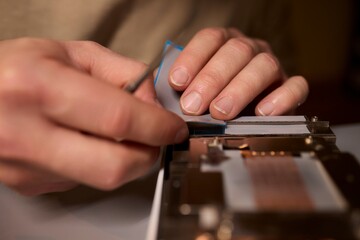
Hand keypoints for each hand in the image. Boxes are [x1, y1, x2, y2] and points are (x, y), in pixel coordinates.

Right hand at [0, 38, 187, 195]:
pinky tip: (82, 141)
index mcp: (37, 86)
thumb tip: (155, 104)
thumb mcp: (72, 53)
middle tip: (155, 139)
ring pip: (101, 177)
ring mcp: (24, 166)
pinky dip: (96, 161)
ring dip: (123, 156)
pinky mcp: (28, 184)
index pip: (118, 117)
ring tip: (111, 131)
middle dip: (148, 155)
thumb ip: (123, 73)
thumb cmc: (20, 68)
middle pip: (114, 165)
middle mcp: (24, 132)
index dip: (157, 126)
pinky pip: (82, 179)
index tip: (174, 128)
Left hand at [168, 28, 308, 119]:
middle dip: (212, 79)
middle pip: (235, 52)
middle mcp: (249, 50)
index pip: (210, 39)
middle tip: (194, 105)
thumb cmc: (212, 101)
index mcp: (224, 44)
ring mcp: (272, 67)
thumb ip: (181, 89)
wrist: (242, 115)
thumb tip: (158, 94)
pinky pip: (295, 87)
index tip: (177, 82)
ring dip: (239, 89)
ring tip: (221, 112)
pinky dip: (281, 99)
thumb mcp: (192, 91)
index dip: (192, 58)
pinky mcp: (290, 88)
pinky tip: (261, 112)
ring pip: (263, 66)